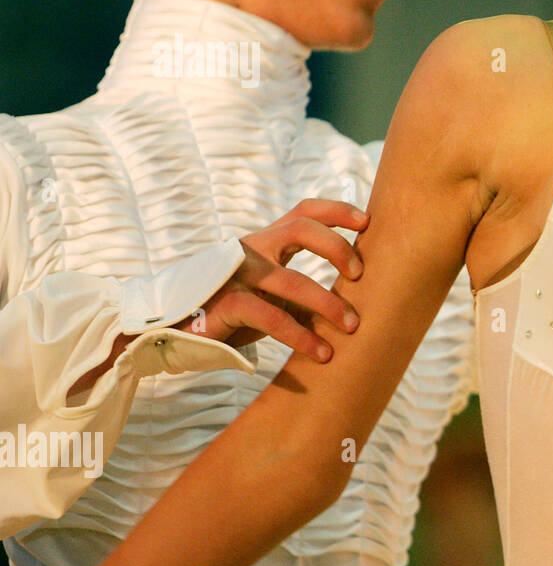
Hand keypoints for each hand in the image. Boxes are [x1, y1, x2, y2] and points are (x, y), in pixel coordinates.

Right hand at [175, 199, 369, 361]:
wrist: (171, 332)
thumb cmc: (231, 313)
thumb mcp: (269, 295)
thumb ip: (299, 290)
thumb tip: (351, 300)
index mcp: (264, 242)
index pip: (304, 212)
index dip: (337, 211)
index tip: (367, 221)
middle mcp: (251, 249)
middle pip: (302, 228)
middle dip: (338, 247)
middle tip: (360, 275)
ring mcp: (236, 274)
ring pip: (293, 281)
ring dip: (329, 305)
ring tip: (352, 327)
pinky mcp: (226, 303)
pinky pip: (272, 317)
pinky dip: (301, 336)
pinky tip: (320, 353)